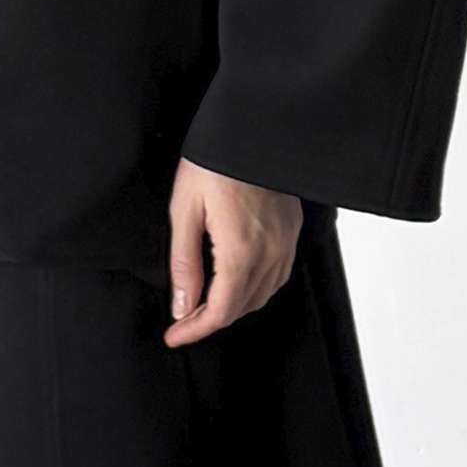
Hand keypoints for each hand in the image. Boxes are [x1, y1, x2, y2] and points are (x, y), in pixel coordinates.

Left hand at [164, 160, 300, 345]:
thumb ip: (185, 264)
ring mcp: (285, 242)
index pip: (220, 312)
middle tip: (182, 321)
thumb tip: (182, 306)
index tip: (174, 336)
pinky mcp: (292, 231)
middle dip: (210, 321)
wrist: (249, 130)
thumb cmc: (214, 163)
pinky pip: (278, 275)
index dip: (194, 330)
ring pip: (263, 295)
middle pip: (242, 308)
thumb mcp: (185, 211)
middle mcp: (270, 252)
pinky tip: (238, 283)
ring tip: (205, 306)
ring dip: (234, 307)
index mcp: (241, 251)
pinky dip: (256, 289)